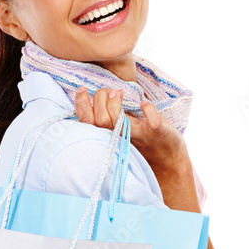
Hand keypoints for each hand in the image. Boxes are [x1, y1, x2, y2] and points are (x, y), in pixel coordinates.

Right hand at [73, 86, 188, 174]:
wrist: (166, 159)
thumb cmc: (140, 141)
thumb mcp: (119, 127)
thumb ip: (106, 115)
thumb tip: (94, 95)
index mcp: (108, 134)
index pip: (87, 122)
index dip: (82, 105)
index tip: (82, 89)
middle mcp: (120, 136)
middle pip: (100, 121)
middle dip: (100, 100)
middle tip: (110, 91)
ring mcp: (139, 135)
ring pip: (118, 123)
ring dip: (115, 104)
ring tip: (119, 92)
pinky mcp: (157, 132)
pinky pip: (153, 122)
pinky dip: (148, 110)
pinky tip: (144, 104)